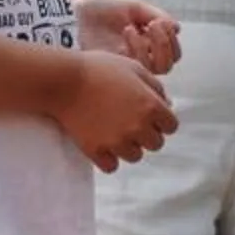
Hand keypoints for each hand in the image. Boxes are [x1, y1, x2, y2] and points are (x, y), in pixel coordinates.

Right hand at [54, 50, 176, 170]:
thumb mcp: (133, 68)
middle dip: (146, 134)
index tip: (149, 116)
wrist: (63, 80)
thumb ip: (155, 86)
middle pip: (156, 144)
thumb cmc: (98, 69)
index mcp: (151, 106)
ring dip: (128, 146)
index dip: (162, 121)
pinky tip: (103, 143)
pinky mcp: (97, 151)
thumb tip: (167, 103)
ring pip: (135, 156)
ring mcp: (117, 141)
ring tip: (114, 132)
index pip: (171, 126)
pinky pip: (112, 166)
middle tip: (130, 122)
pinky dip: (109, 158)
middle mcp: (138, 127)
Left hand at [75, 0, 181, 74]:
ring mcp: (128, 66)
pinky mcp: (118, 71)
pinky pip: (142, 67)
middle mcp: (137, 58)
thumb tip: (176, 27)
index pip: (170, 51)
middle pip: (169, 63)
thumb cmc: (92, 11)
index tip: (158, 22)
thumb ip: (153, 13)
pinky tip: (127, 31)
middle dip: (167, 43)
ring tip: (138, 27)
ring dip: (157, 45)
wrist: (66, 17)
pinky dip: (140, 46)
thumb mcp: (127, 7)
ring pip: (160, 69)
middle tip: (154, 25)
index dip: (170, 38)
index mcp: (142, 43)